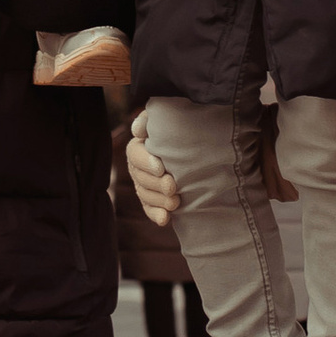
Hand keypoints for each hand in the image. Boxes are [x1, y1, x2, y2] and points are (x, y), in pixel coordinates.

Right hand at [124, 110, 182, 226]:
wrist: (200, 149)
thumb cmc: (182, 128)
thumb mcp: (169, 117)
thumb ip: (151, 120)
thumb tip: (138, 130)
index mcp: (140, 146)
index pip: (135, 154)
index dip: (146, 162)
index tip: (161, 168)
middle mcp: (138, 166)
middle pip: (140, 178)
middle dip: (156, 184)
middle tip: (173, 187)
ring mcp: (144, 185)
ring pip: (145, 195)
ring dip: (159, 201)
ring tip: (175, 203)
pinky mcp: (153, 200)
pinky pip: (149, 210)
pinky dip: (156, 215)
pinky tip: (166, 219)